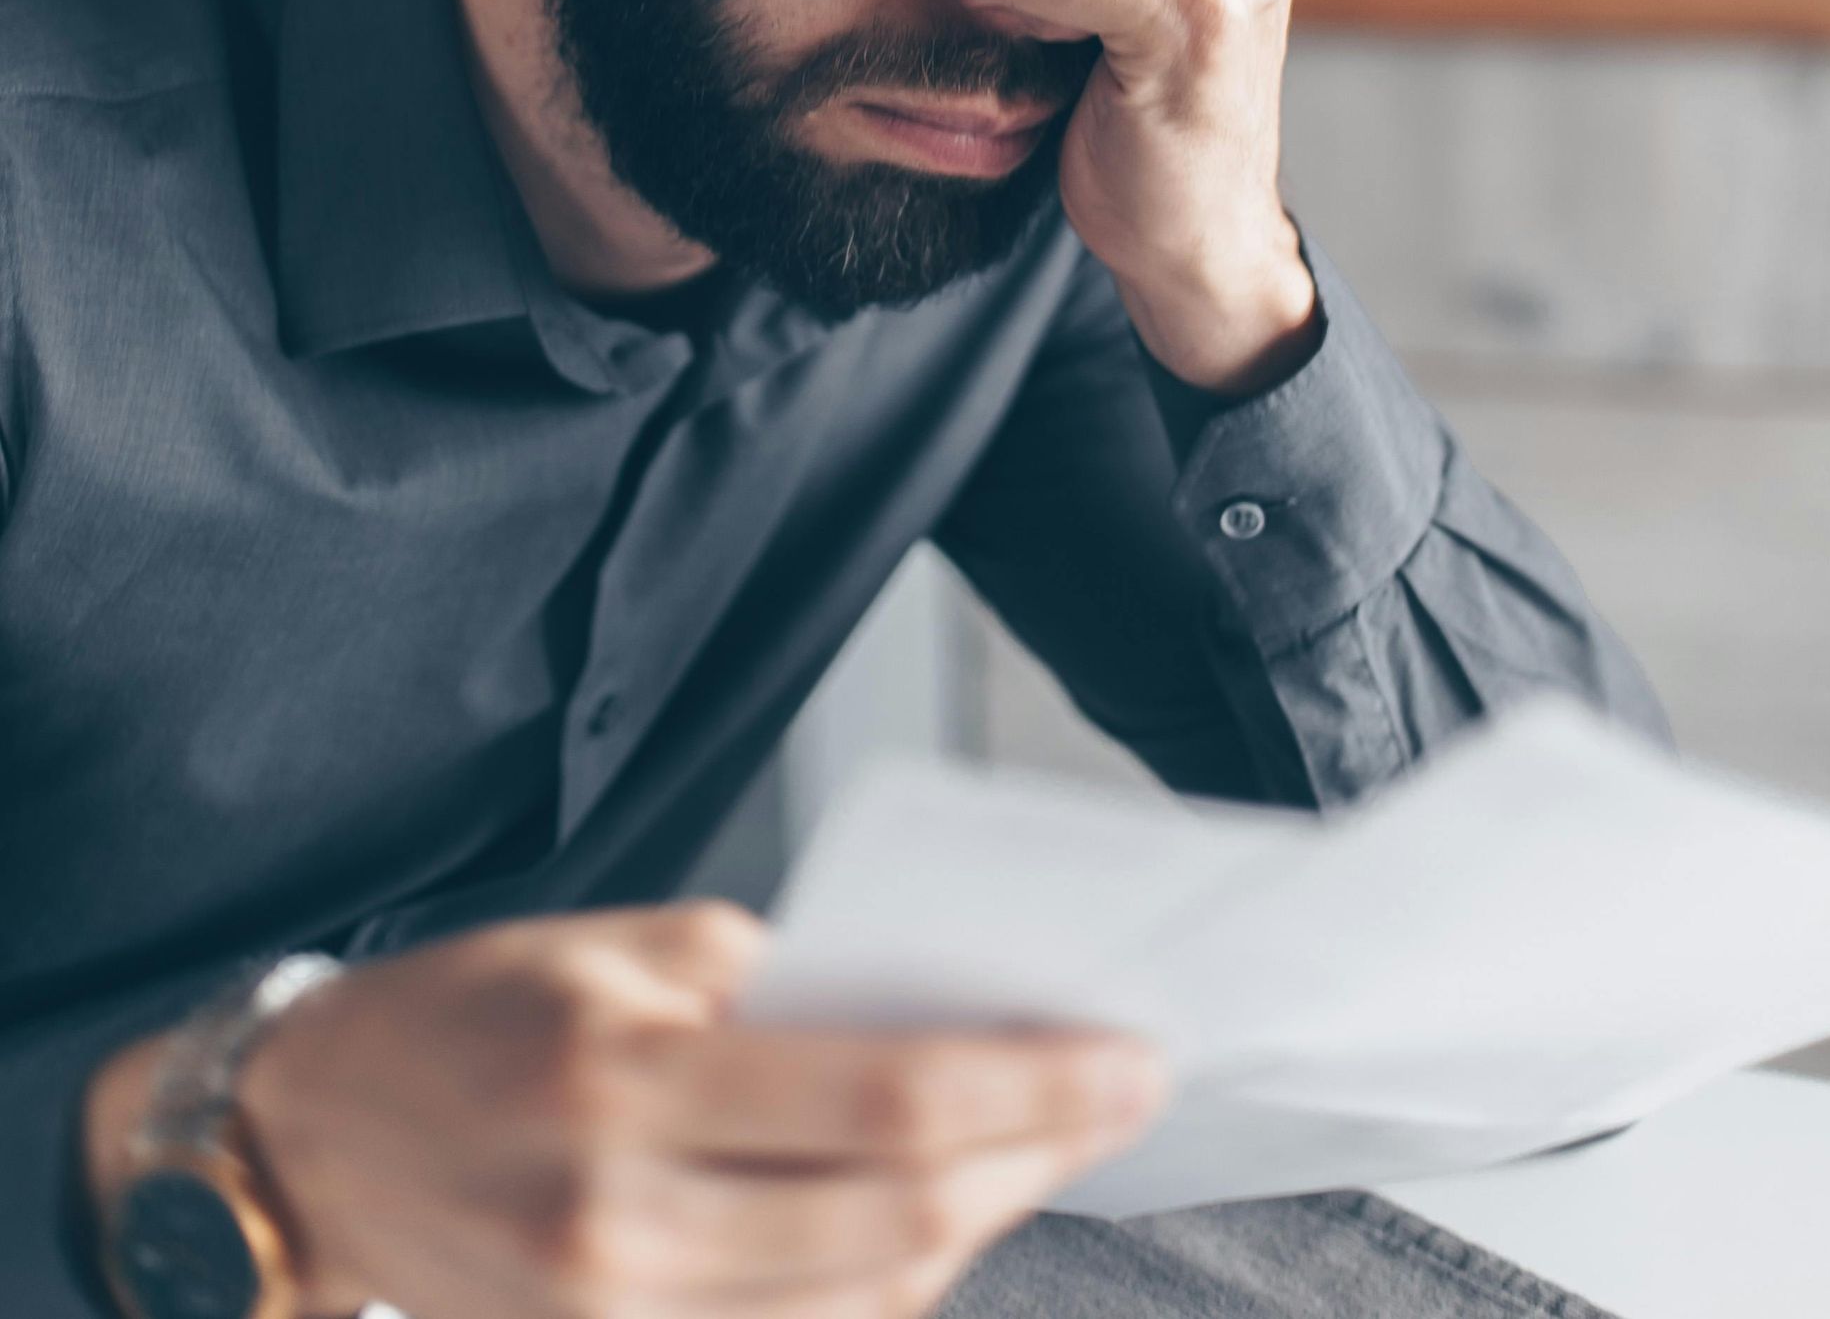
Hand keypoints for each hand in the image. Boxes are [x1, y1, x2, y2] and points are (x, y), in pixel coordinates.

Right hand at [92, 903, 1166, 1318]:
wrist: (303, 1146)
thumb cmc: (467, 1013)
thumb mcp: (610, 944)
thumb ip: (764, 985)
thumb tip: (922, 1013)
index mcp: (624, 1077)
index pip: (885, 1100)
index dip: (1030, 1083)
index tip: (1129, 1053)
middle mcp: (623, 1221)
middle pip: (898, 1214)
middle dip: (1039, 1153)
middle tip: (1124, 1091)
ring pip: (865, 1298)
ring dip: (979, 1222)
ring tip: (1047, 1143)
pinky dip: (887, 1285)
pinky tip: (938, 1217)